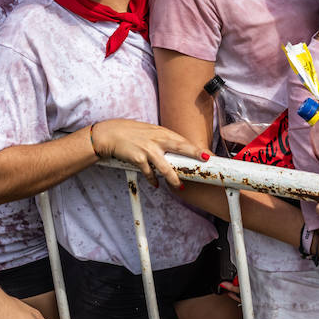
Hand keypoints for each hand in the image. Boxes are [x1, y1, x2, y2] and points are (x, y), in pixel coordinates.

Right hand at [90, 118, 208, 188]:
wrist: (110, 134)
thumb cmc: (130, 133)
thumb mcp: (149, 132)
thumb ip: (162, 139)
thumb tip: (175, 148)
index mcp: (161, 132)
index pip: (183, 140)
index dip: (196, 148)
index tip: (208, 155)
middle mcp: (157, 139)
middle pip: (180, 147)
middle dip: (194, 154)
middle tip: (206, 160)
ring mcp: (148, 149)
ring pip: (165, 167)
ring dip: (173, 179)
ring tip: (180, 187)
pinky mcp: (138, 158)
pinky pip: (149, 173)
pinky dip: (152, 180)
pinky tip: (155, 184)